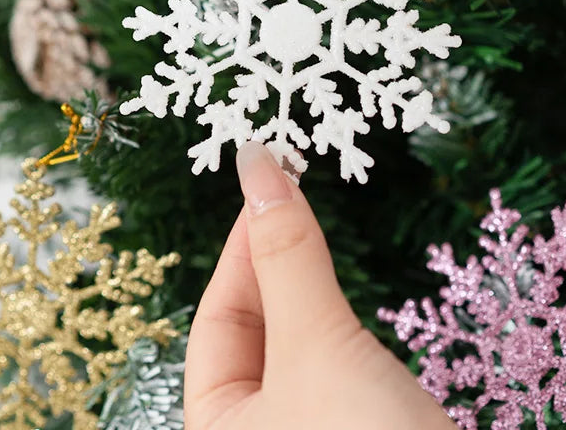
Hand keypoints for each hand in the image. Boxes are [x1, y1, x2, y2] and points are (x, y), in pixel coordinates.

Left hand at [184, 142, 453, 429]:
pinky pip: (333, 370)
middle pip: (253, 332)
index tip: (269, 180)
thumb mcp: (318, 348)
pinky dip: (339, 327)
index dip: (240, 245)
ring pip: (297, 349)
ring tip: (318, 229)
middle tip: (296, 192)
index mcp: (214, 429)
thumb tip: (257, 163)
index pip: (216, 320)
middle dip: (274, 263)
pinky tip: (351, 300)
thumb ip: (287, 255)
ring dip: (308, 290)